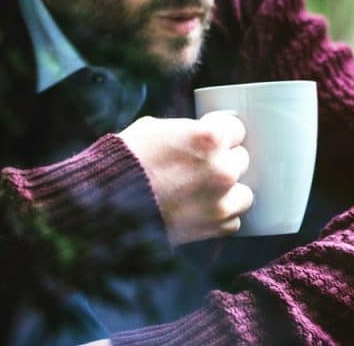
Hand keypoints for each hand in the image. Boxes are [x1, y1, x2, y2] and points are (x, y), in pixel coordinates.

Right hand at [118, 111, 252, 245]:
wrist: (109, 204)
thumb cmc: (127, 161)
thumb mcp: (155, 128)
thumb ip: (187, 130)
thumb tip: (197, 133)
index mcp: (210, 137)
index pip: (237, 128)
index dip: (221, 133)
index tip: (212, 140)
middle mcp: (222, 168)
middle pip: (242, 159)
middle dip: (224, 161)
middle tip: (201, 167)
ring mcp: (222, 199)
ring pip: (244, 193)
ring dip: (228, 192)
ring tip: (205, 192)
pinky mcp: (215, 226)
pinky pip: (233, 220)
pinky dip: (219, 217)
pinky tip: (200, 210)